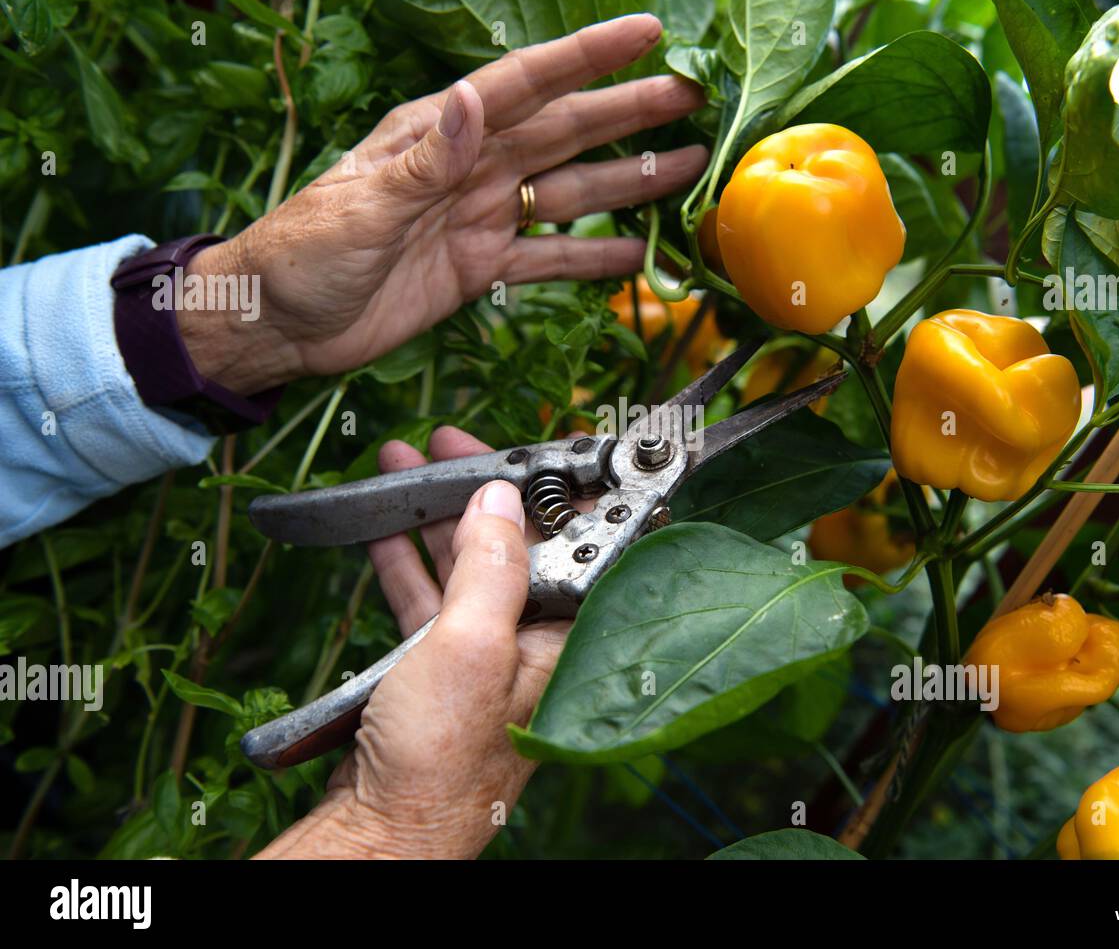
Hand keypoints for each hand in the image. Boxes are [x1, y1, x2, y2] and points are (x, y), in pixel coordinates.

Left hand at [184, 14, 706, 395]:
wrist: (277, 325)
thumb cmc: (302, 255)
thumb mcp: (359, 205)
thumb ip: (423, 160)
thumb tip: (469, 99)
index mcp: (438, 134)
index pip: (524, 84)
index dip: (587, 58)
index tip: (647, 34)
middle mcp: (470, 166)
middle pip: (565, 132)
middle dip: (630, 112)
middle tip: (694, 96)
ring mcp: (480, 217)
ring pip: (570, 192)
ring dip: (629, 181)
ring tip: (688, 168)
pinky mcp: (479, 268)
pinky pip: (549, 261)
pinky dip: (592, 259)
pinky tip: (638, 255)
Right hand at [255, 427, 571, 858]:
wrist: (383, 828)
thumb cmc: (439, 760)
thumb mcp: (471, 646)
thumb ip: (490, 567)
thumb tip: (502, 500)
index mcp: (564, 637)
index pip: (582, 544)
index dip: (562, 488)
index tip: (538, 445)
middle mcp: (533, 643)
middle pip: (519, 545)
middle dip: (483, 488)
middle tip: (450, 444)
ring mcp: (485, 655)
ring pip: (468, 565)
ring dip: (434, 515)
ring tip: (402, 465)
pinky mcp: (440, 669)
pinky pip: (429, 598)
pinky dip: (406, 559)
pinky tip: (381, 527)